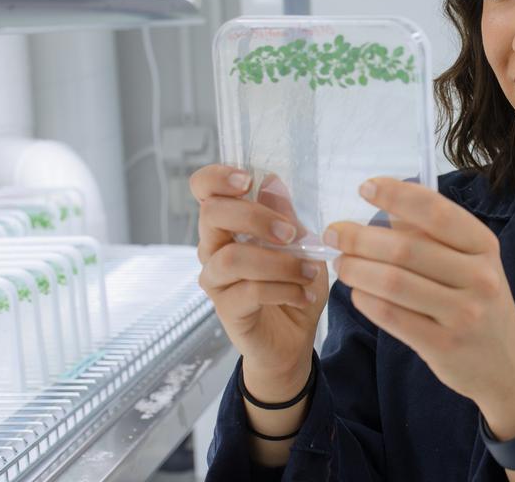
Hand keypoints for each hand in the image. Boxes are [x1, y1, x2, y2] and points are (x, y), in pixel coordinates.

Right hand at [192, 164, 329, 396]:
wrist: (292, 338)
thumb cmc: (293, 283)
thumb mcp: (300, 245)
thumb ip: (285, 216)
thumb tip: (272, 181)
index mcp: (228, 224)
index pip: (203, 190)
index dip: (217, 178)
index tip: (247, 179)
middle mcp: (213, 248)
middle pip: (212, 215)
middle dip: (256, 217)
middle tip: (291, 233)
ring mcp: (215, 279)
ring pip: (233, 258)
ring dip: (280, 262)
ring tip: (310, 272)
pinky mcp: (226, 309)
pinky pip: (250, 291)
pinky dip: (286, 289)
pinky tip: (304, 294)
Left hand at [327, 177, 514, 436]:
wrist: (508, 367)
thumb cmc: (481, 305)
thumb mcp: (472, 264)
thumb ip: (433, 237)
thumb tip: (386, 210)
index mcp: (485, 246)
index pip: (436, 212)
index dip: (397, 195)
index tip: (365, 187)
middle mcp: (479, 277)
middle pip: (405, 249)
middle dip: (360, 237)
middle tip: (335, 232)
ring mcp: (464, 313)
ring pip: (393, 282)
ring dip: (356, 269)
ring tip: (340, 263)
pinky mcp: (443, 345)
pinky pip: (391, 316)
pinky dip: (365, 300)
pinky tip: (357, 293)